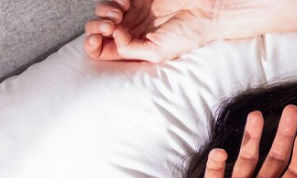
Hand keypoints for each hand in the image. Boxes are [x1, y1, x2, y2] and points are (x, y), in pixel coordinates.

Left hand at [83, 0, 222, 62]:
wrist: (203, 11)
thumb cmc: (185, 36)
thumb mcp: (157, 53)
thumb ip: (130, 50)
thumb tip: (114, 36)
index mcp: (132, 50)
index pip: (101, 50)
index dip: (93, 45)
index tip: (97, 39)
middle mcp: (129, 32)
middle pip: (97, 31)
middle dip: (96, 28)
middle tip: (110, 27)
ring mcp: (132, 13)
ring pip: (102, 13)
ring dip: (104, 13)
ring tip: (118, 15)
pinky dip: (115, 0)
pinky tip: (126, 4)